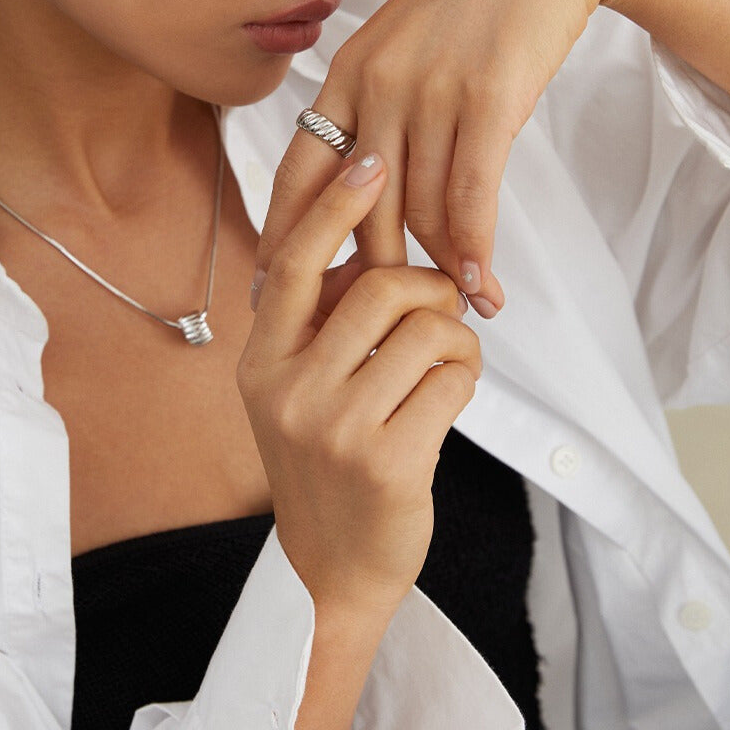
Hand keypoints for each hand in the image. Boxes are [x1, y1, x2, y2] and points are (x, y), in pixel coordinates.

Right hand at [238, 151, 480, 617]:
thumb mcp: (295, 391)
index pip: (295, 263)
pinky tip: (452, 396)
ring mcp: (336, 428)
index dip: (334, 206)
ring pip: (426, 330)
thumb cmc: (324, 466)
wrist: (330, 569)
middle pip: (379, 287)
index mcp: (262, 362)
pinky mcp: (388, 461)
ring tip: (451, 360)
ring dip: (456, 337)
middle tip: (445, 305)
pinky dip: (467, 376)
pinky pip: (453, 378)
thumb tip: (364, 250)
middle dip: (429, 286)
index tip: (369, 160)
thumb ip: (319, 326)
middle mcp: (288, 389)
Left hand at [253, 0, 612, 315]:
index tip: (279, 294)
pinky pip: (470, 195)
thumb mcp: (400, 46)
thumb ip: (374, 109)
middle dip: (372, 274)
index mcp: (344, 75)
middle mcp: (375, 86)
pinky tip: (483, 284)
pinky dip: (476, 249)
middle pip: (360, 210)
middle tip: (382, 322)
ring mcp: (428, 91)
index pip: (298, 175)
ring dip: (438, 270)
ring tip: (454, 307)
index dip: (288, 241)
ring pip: (421, 210)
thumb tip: (367, 188)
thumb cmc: (470, 2)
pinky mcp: (486, 98)